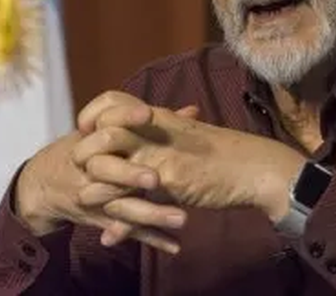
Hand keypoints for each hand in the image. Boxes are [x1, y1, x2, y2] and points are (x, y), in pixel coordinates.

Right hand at [14, 91, 193, 253]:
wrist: (43, 184)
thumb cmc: (84, 149)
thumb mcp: (104, 129)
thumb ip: (149, 121)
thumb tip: (192, 111)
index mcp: (94, 139)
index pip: (106, 124)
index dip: (125, 117)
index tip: (147, 113)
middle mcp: (90, 167)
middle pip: (109, 170)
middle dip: (131, 175)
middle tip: (157, 179)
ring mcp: (94, 196)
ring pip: (122, 206)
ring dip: (151, 213)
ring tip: (181, 218)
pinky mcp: (100, 219)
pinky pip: (126, 230)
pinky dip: (150, 238)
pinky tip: (174, 244)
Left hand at [74, 104, 305, 245]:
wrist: (253, 167)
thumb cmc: (222, 153)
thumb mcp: (187, 134)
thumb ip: (163, 129)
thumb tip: (148, 122)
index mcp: (157, 116)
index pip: (111, 100)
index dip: (92, 114)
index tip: (85, 131)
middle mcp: (155, 130)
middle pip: (104, 130)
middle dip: (85, 152)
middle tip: (81, 169)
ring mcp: (161, 155)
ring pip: (111, 164)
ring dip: (95, 186)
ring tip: (84, 201)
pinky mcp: (171, 181)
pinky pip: (134, 201)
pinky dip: (120, 222)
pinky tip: (110, 236)